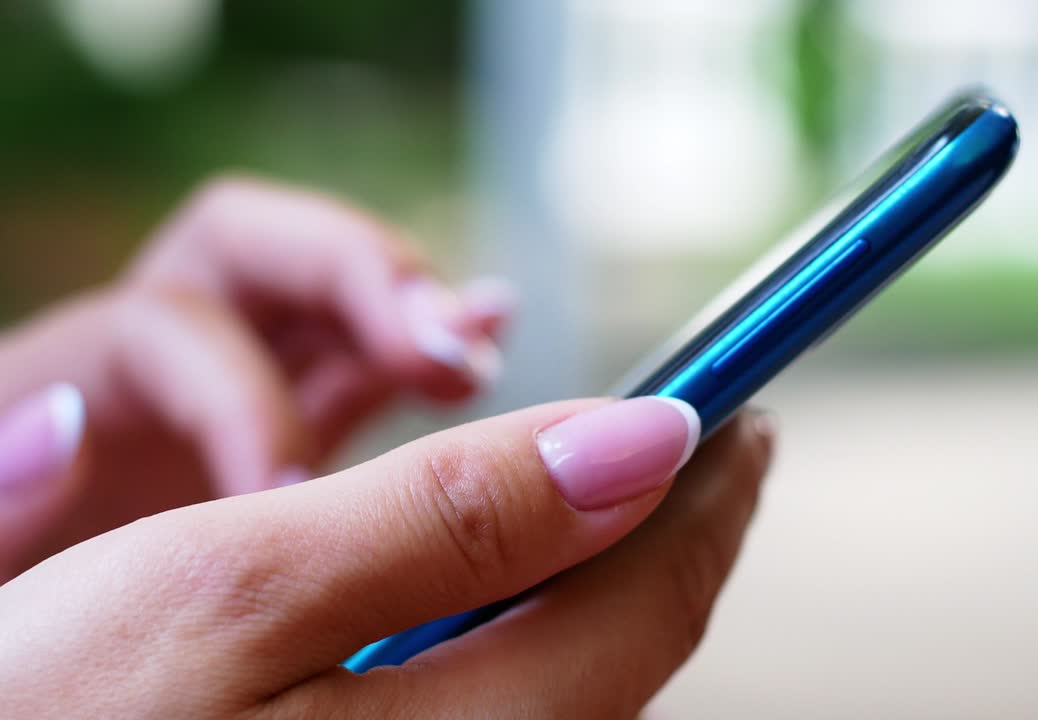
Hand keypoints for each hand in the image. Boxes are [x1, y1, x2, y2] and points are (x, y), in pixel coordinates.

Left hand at [0, 177, 515, 578]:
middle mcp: (157, 367)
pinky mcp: (292, 442)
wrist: (40, 669)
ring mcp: (232, 397)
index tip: (288, 499)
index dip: (241, 394)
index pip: (166, 327)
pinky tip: (495, 335)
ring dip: (412, 312)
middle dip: (359, 282)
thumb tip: (62, 427)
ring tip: (478, 349)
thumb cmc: (18, 621)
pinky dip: (430, 352)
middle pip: (259, 253)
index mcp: (65, 382)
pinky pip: (365, 374)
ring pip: (331, 305)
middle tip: (439, 351)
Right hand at [0, 398, 774, 718]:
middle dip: (672, 535)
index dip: (706, 492)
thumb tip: (641, 441)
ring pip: (573, 684)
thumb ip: (451, 516)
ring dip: (607, 581)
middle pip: (626, 652)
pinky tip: (507, 589)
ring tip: (629, 500)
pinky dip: (533, 628)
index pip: (648, 603)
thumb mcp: (239, 581)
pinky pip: (504, 710)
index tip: (740, 408)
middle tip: (706, 447)